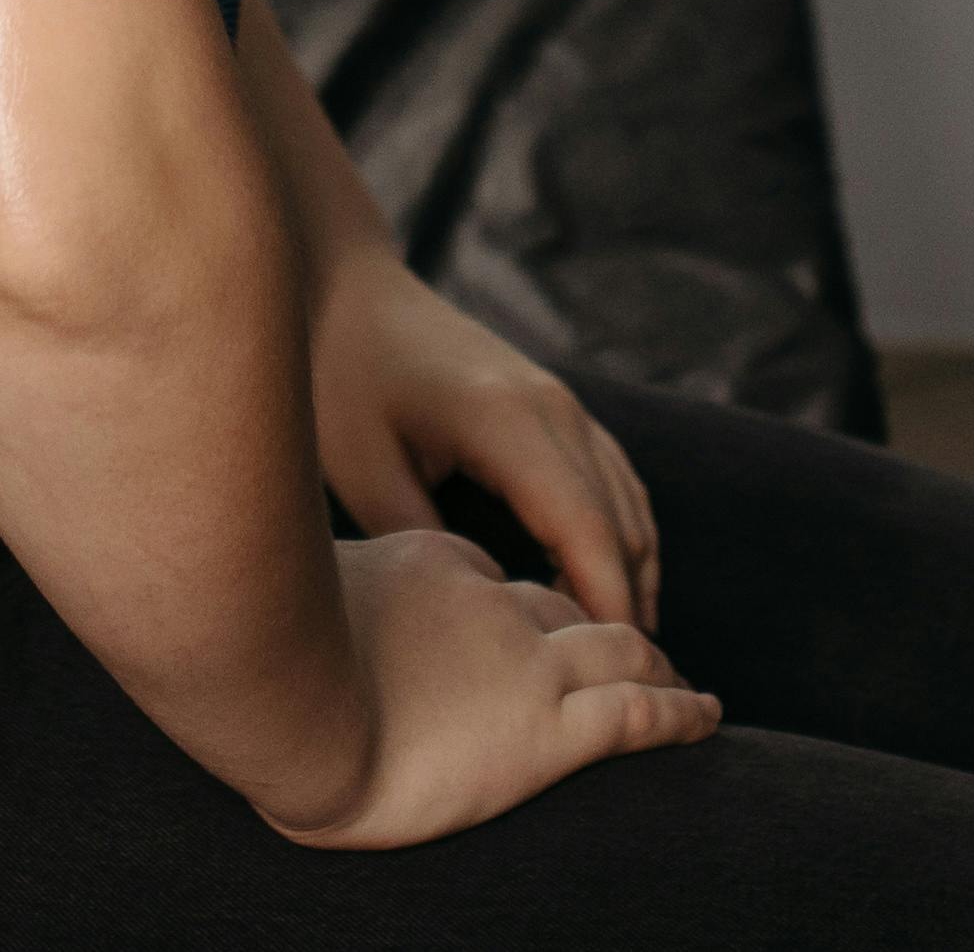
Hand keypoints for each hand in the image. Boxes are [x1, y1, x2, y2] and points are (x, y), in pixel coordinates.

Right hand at [266, 530, 717, 848]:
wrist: (286, 712)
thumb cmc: (262, 666)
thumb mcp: (287, 601)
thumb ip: (318, 595)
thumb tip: (290, 603)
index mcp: (429, 566)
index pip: (496, 579)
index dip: (526, 602)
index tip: (533, 622)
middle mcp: (488, 602)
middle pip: (566, 608)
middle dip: (603, 625)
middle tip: (637, 654)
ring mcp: (526, 662)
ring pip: (623, 650)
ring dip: (659, 667)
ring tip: (685, 691)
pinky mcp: (550, 728)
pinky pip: (640, 714)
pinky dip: (682, 714)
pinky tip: (706, 719)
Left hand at [310, 251, 663, 634]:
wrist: (346, 287)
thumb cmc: (342, 374)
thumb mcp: (362, 466)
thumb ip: (422, 538)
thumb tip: (479, 612)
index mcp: (508, 422)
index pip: (584, 529)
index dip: (604, 604)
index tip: (607, 670)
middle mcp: (554, 410)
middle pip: (620, 523)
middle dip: (628, 606)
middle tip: (620, 685)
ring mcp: (562, 403)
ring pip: (628, 504)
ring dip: (631, 575)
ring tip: (617, 653)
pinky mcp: (555, 406)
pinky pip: (613, 481)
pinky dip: (620, 538)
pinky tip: (601, 587)